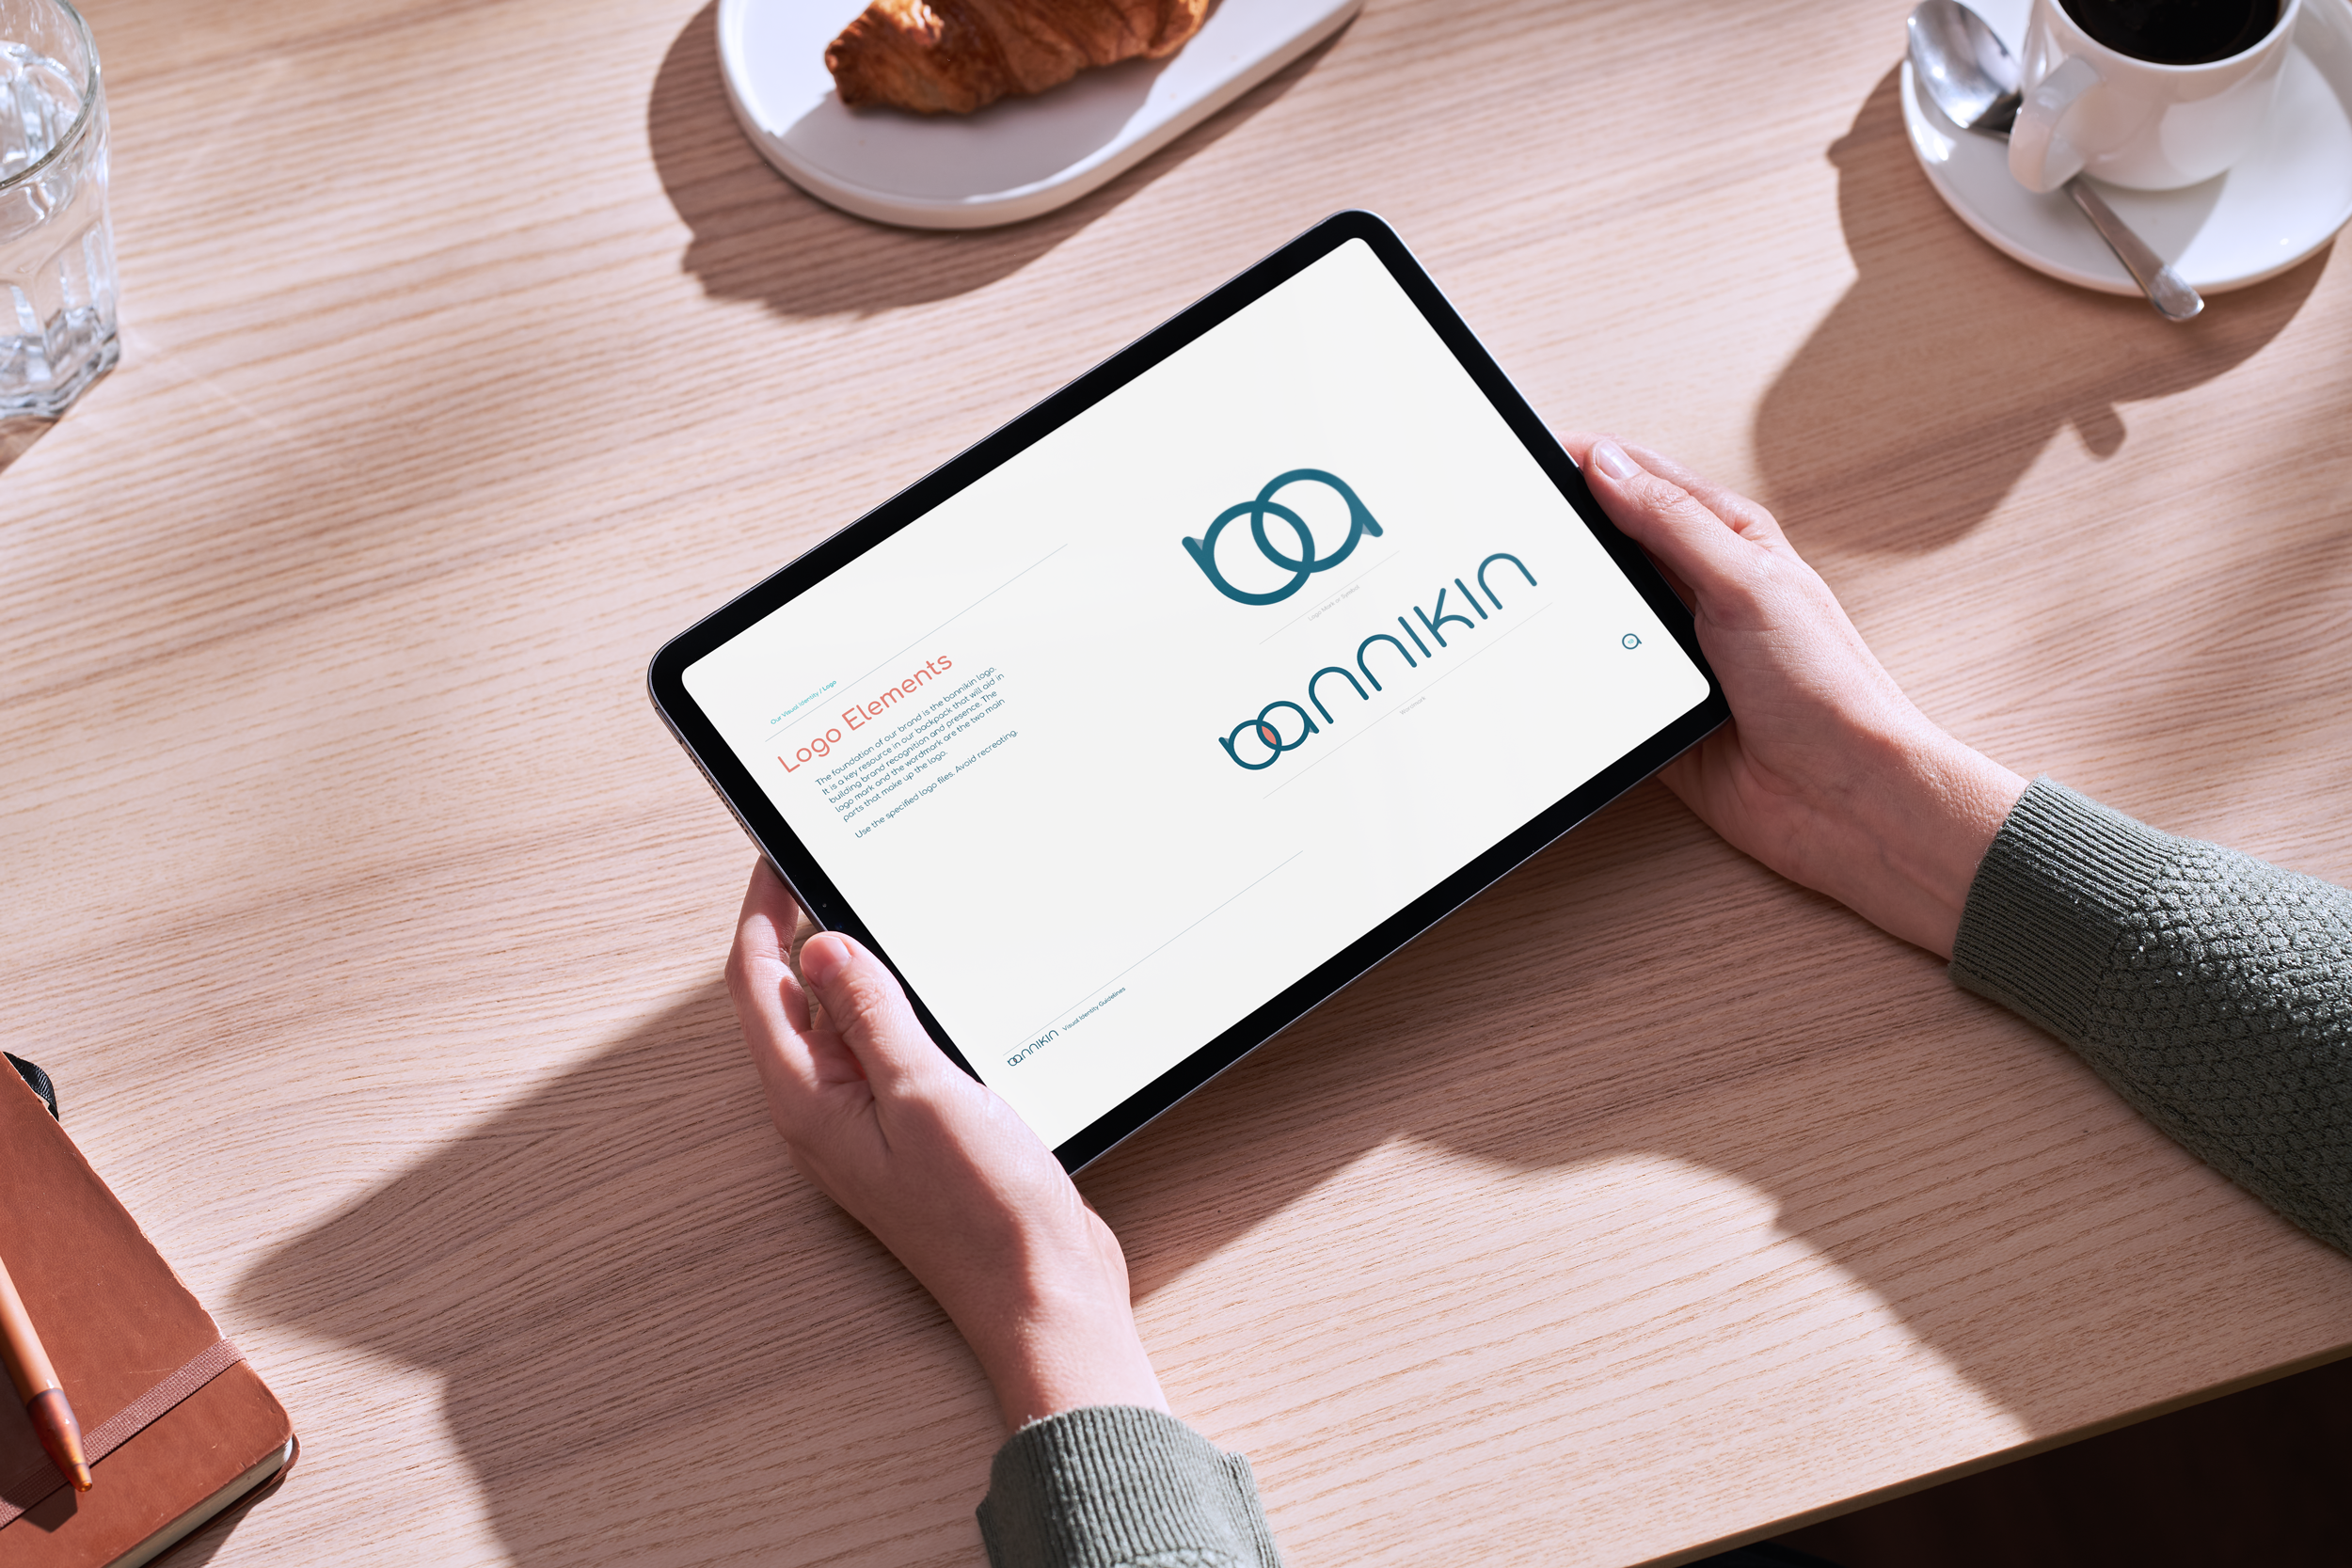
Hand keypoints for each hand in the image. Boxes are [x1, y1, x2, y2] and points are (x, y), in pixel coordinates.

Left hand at [727, 860, 1168, 1429]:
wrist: (1043, 1293)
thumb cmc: (983, 1215)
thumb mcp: (924, 1094)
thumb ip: (871, 1017)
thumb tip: (822, 946)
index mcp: (810, 1103)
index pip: (759, 986)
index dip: (761, 915)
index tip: (774, 858)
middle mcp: (829, 1113)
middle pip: (795, 1002)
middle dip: (805, 932)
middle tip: (828, 866)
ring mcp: (872, 1124)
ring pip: (848, 1025)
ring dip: (860, 971)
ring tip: (883, 910)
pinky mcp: (916, 1132)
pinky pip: (892, 1053)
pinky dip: (902, 1010)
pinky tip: (936, 987)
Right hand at [1568, 437, 2026, 959]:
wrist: (1840, 796)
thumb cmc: (1825, 688)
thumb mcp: (1747, 583)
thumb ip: (1675, 523)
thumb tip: (1610, 467)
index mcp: (1727, 541)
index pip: (1639, 479)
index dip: (1583, 462)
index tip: (1528, 456)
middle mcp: (1696, 589)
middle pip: (1606, 542)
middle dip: (1560, 533)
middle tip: (1508, 528)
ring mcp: (1670, 648)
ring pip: (1592, 610)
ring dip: (1563, 606)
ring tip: (1522, 594)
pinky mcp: (1650, 703)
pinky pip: (1591, 676)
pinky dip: (1567, 669)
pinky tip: (1546, 663)